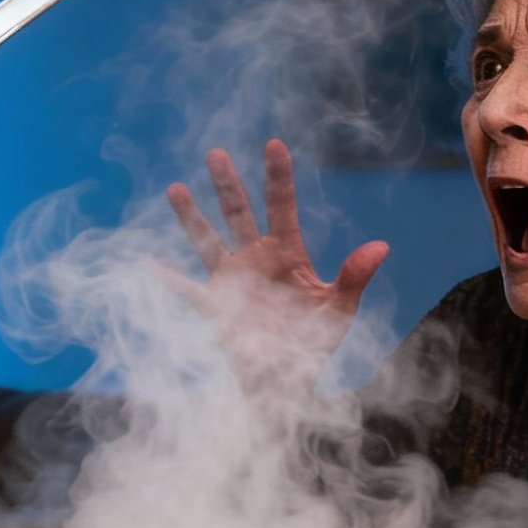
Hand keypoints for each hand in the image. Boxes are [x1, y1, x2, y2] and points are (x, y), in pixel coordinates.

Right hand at [166, 139, 387, 357]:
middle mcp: (256, 260)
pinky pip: (186, 290)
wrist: (287, 382)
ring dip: (191, 216)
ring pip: (208, 240)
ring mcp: (233, 281)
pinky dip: (166, 278)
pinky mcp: (215, 306)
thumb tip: (381, 247)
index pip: (282, 207)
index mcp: (287, 255)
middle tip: (216, 153)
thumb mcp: (339, 309)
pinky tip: (146, 261)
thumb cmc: (315, 345)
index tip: (273, 145)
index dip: (278, 177)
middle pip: (238, 213)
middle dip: (227, 184)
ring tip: (175, 188)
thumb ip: (353, 277)